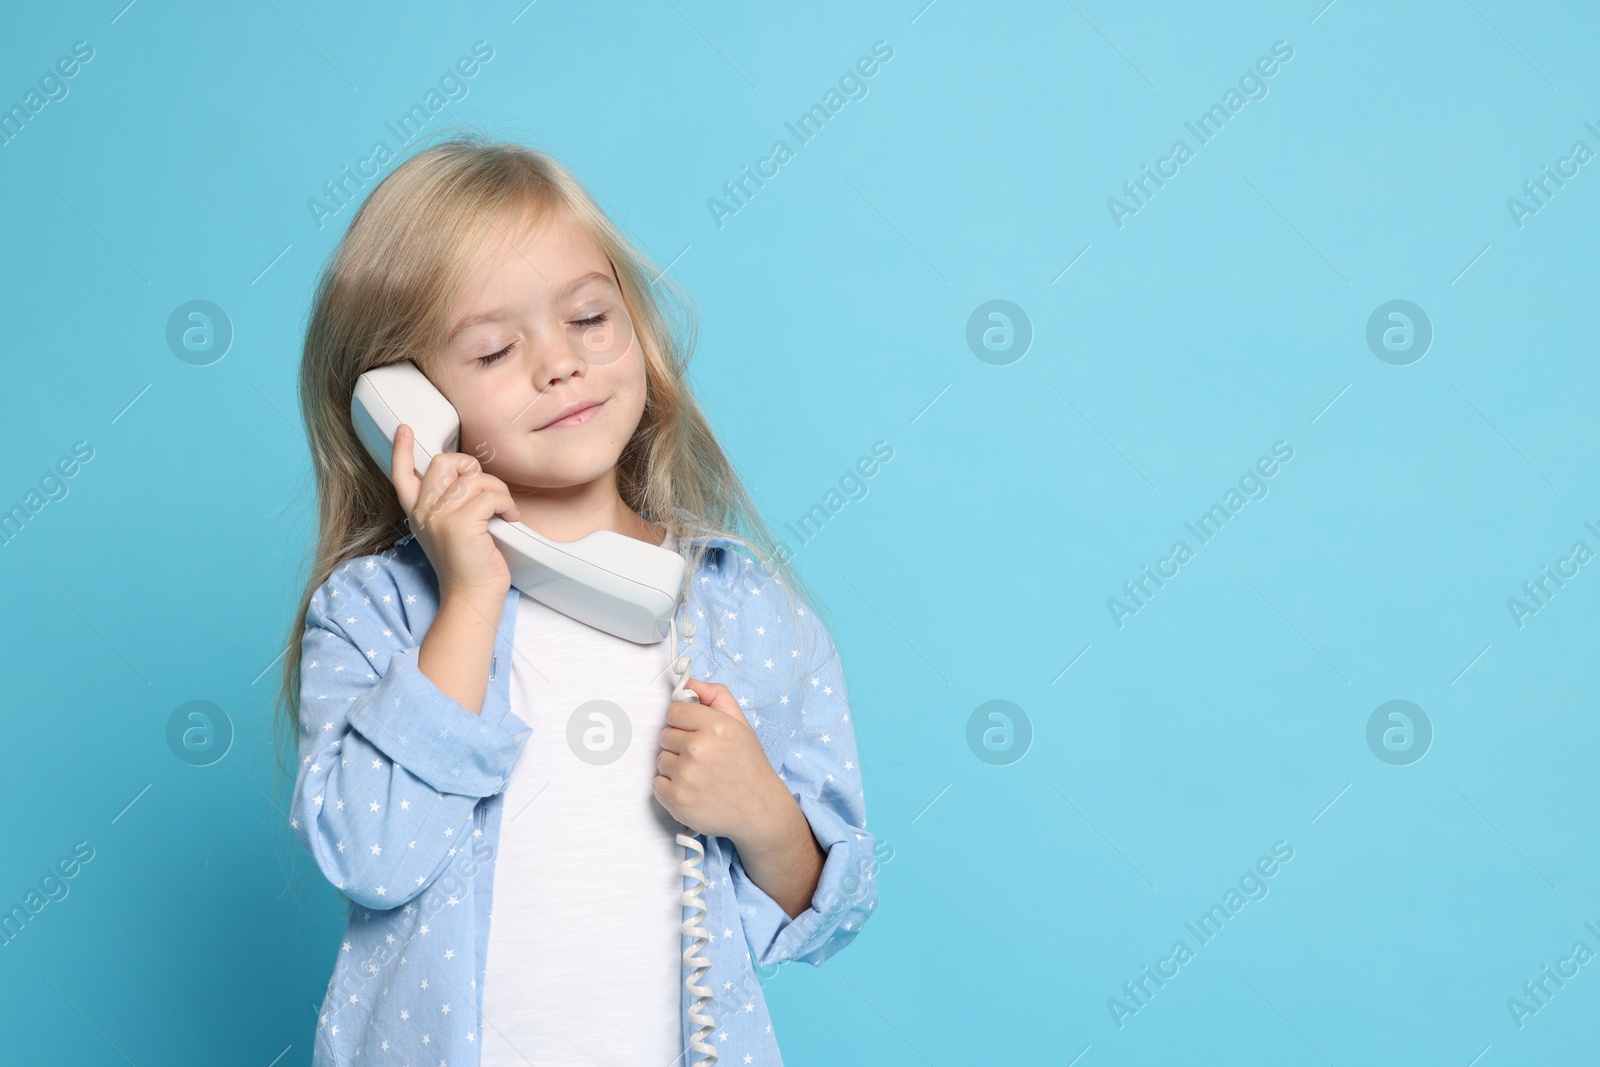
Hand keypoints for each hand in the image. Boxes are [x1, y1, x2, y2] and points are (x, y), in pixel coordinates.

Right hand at [390, 423, 520, 602]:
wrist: (471, 597)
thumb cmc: (468, 565)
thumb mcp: (448, 531)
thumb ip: (447, 504)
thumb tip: (468, 478)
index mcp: (418, 512)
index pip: (401, 474)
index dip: (401, 450)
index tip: (404, 429)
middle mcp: (424, 512)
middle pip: (443, 462)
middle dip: (472, 466)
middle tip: (487, 487)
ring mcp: (440, 517)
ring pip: (474, 478)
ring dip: (498, 490)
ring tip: (504, 509)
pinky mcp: (460, 525)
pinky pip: (489, 495)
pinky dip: (506, 503)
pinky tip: (508, 517)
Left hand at [654, 678, 782, 839]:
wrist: (760, 810)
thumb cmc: (750, 767)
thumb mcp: (741, 725)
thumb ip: (717, 697)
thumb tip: (690, 684)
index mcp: (717, 726)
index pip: (674, 711)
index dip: (683, 721)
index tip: (692, 730)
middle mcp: (700, 749)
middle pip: (665, 735)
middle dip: (679, 744)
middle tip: (701, 756)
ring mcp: (687, 775)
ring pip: (660, 759)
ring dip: (675, 766)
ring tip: (699, 774)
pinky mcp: (677, 799)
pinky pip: (657, 783)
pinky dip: (670, 787)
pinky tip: (692, 789)